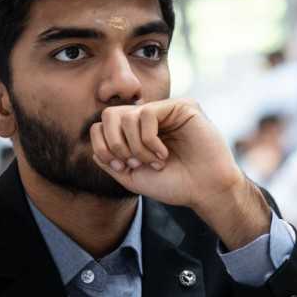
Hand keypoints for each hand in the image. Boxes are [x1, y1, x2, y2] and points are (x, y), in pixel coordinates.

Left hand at [89, 99, 238, 207]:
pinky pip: (147, 114)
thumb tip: (92, 149)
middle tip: (133, 163)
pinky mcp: (181, 106)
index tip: (120, 167)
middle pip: (109, 115)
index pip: (102, 126)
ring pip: (127, 116)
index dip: (103, 147)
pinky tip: (163, 154)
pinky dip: (149, 139)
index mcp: (135, 131)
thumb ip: (110, 163)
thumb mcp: (132, 177)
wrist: (204, 190)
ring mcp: (165, 110)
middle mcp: (148, 117)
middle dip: (115, 144)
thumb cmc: (173, 184)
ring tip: (154, 162)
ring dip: (135, 146)